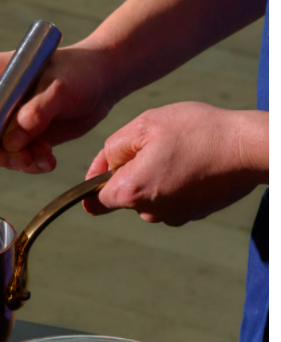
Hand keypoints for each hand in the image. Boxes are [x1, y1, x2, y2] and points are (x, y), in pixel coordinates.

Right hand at [0, 39, 116, 172]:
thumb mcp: (60, 86)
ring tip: (45, 156)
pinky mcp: (21, 139)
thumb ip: (36, 111)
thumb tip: (13, 140)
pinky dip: (31, 165)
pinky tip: (49, 159)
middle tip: (25, 157)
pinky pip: (15, 160)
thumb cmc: (78, 72)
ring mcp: (6, 122)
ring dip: (19, 161)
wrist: (99, 83)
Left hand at [84, 103, 267, 225]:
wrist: (248, 149)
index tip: (108, 164)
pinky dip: (177, 182)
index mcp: (129, 192)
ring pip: (150, 196)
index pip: (93, 200)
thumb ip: (114, 147)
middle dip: (131, 172)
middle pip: (124, 196)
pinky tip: (194, 163)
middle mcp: (148, 212)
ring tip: (179, 151)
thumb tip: (103, 165)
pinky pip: (173, 198)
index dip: (95, 179)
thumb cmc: (197, 132)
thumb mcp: (146, 124)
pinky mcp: (192, 214)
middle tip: (156, 144)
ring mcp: (172, 217)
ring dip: (156, 176)